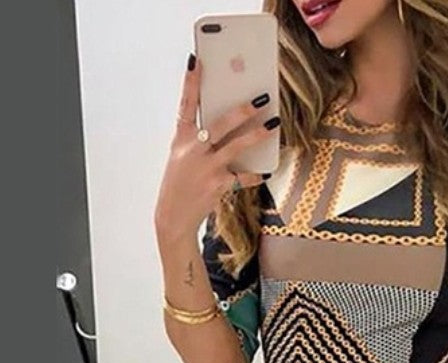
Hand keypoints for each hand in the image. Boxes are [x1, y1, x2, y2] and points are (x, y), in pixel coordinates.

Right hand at [153, 53, 280, 243]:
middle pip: (220, 124)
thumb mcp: (182, 157)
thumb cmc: (180, 183)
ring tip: (274, 126)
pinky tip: (266, 171)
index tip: (197, 61)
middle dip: (242, 111)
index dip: (190, 83)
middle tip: (260, 100)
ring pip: (236, 146)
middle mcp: (193, 150)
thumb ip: (200, 141)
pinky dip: (255, 175)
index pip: (185, 105)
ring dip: (257, 135)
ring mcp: (206, 167)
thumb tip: (229, 126)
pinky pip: (243, 177)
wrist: (173, 215)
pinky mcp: (218, 185)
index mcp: (181, 139)